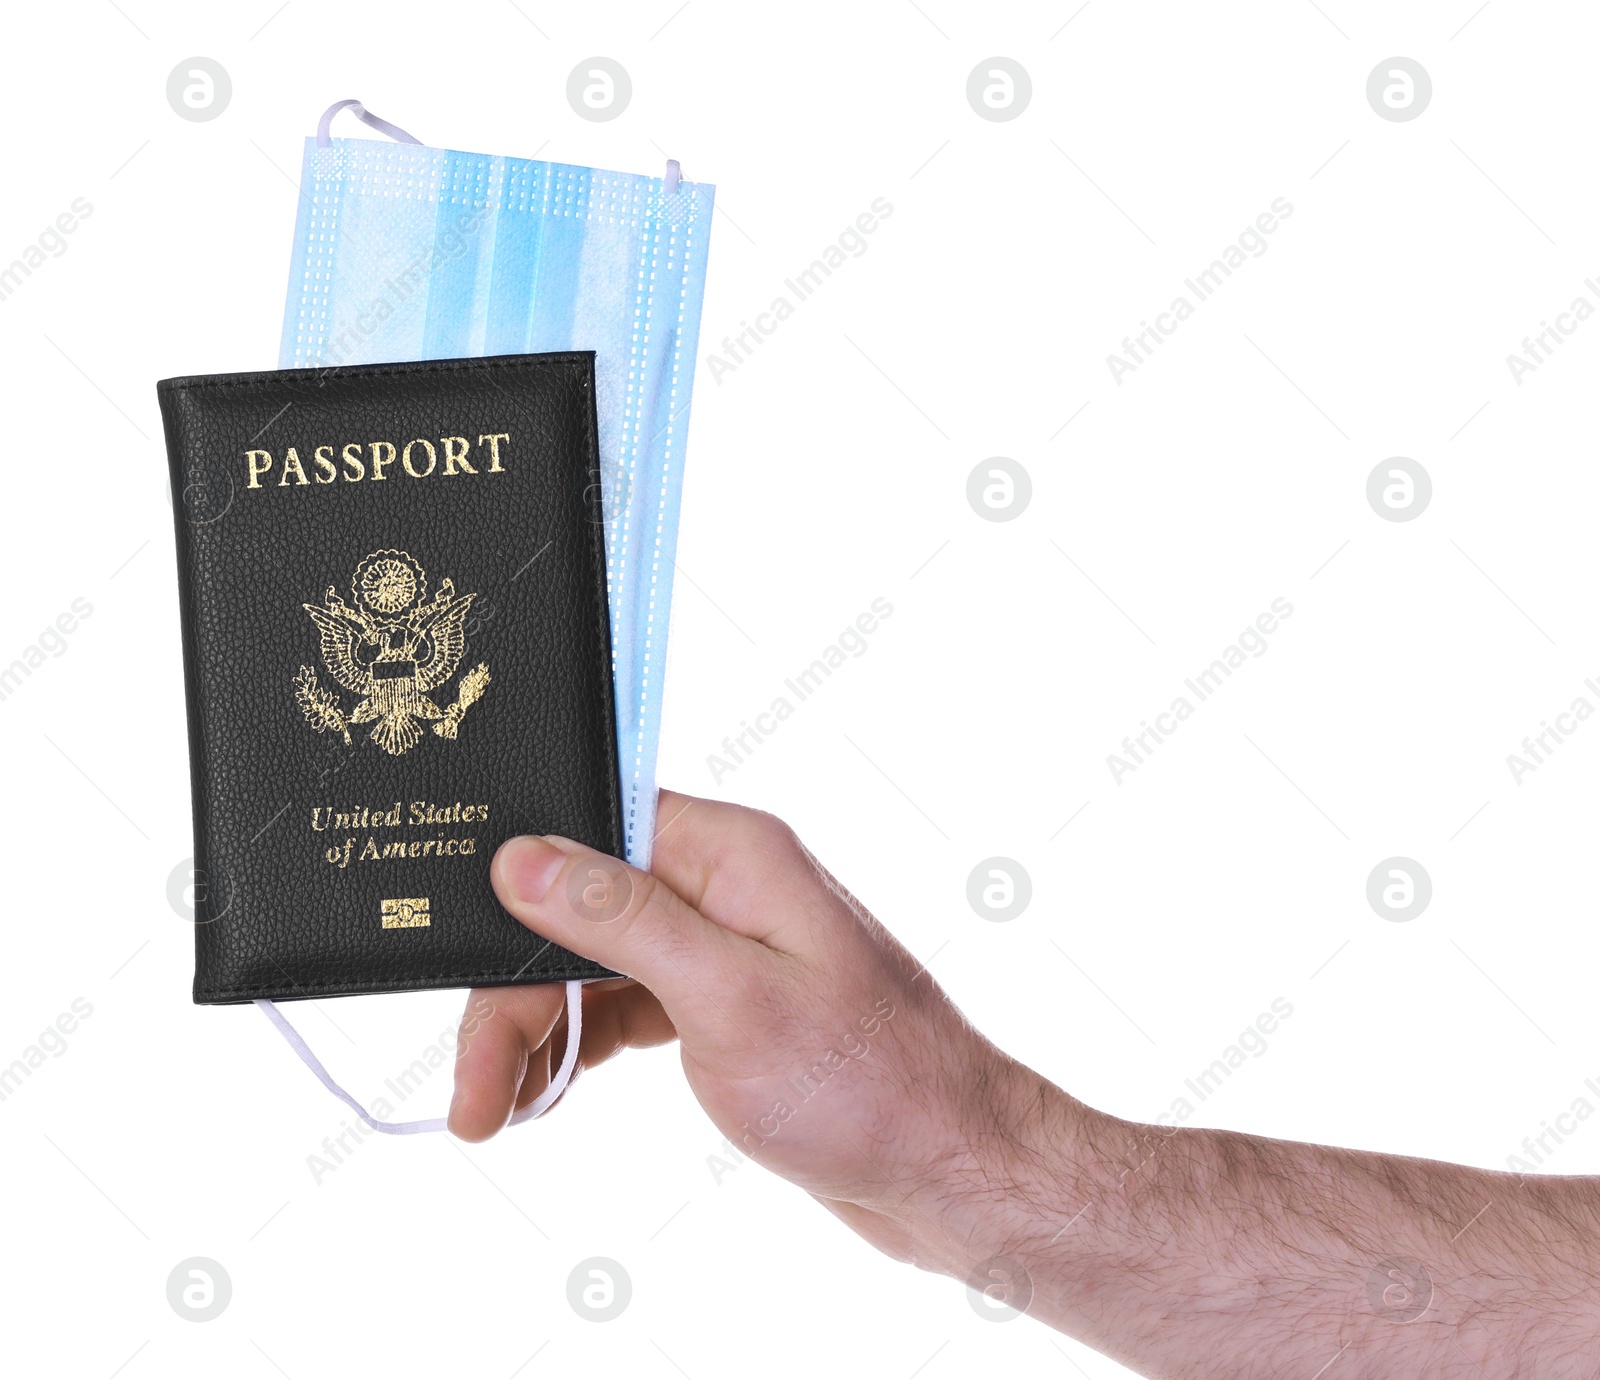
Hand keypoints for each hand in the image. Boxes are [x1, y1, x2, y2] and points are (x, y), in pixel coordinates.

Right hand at [447, 789, 1055, 1267]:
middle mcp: (725, 886)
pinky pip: (625, 1006)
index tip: (461, 961)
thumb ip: (623, 919)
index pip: (591, 833)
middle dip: (515, 997)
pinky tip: (546, 1093)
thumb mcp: (729, 998)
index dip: (517, 893)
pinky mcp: (723, 1004)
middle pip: (578, 912)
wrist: (947, 1170)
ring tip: (497, 1111)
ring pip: (593, 967)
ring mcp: (724, 946)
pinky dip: (581, 1047)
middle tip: (473, 1089)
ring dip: (537, 1033)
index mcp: (734, 852)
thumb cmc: (866, 1083)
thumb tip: (526, 856)